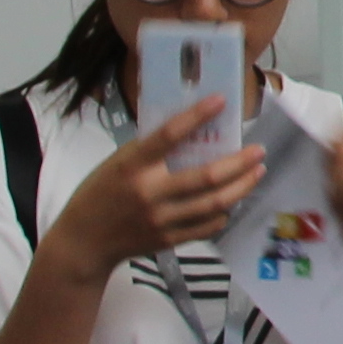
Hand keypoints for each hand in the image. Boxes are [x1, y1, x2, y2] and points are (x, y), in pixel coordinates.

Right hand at [48, 101, 268, 282]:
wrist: (84, 243)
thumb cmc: (99, 194)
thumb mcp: (117, 163)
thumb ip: (150, 151)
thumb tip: (190, 131)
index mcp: (133, 166)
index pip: (168, 135)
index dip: (196, 116)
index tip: (221, 100)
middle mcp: (149, 192)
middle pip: (206, 177)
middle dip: (239, 163)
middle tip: (258, 151)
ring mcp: (161, 219)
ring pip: (214, 204)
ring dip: (241, 187)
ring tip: (256, 173)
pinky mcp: (168, 240)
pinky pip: (206, 227)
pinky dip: (224, 213)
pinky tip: (233, 201)